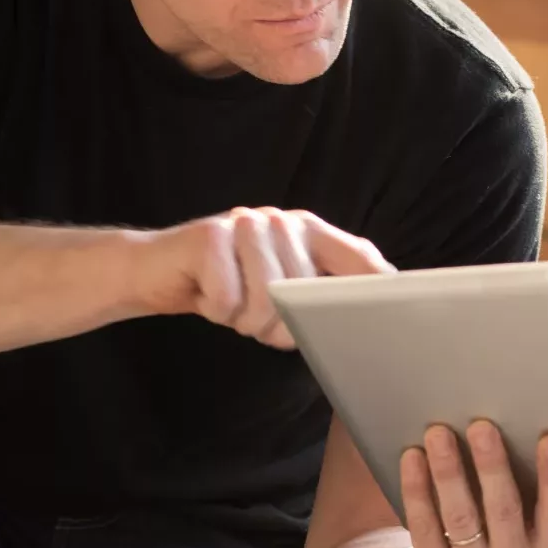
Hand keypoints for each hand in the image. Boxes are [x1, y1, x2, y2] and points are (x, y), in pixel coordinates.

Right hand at [148, 207, 392, 347]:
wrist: (156, 271)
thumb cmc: (225, 286)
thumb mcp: (277, 290)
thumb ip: (318, 293)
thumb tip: (364, 319)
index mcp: (309, 231)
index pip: (359, 258)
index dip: (377, 289)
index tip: (391, 318)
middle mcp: (283, 221)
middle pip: (307, 295)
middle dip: (281, 327)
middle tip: (256, 322)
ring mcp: (247, 223)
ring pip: (267, 300)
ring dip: (246, 321)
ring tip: (233, 309)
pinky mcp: (211, 236)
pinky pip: (229, 300)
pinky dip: (216, 312)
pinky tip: (207, 296)